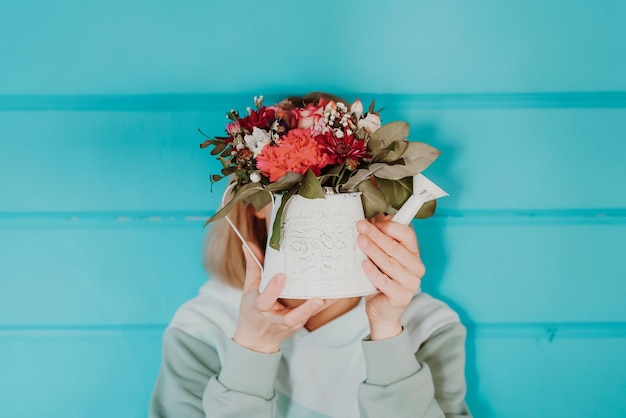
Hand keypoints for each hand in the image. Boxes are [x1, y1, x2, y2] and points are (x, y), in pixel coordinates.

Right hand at [232, 242, 330, 352]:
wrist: (256, 339)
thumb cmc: (251, 311)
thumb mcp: (248, 290)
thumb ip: (253, 268)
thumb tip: (249, 245)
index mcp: (260, 308)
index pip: (265, 300)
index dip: (273, 289)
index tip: (282, 276)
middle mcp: (277, 318)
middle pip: (292, 317)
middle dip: (305, 309)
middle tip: (318, 300)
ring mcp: (290, 323)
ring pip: (307, 317)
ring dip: (320, 307)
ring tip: (334, 295)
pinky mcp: (299, 323)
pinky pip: (313, 314)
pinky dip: (324, 304)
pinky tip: (336, 295)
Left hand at [357, 215, 424, 340]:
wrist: (382, 310)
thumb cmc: (381, 279)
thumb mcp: (381, 257)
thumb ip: (381, 240)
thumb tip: (373, 220)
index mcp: (414, 254)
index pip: (407, 234)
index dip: (390, 226)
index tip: (372, 221)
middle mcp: (416, 267)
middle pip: (396, 247)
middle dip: (376, 235)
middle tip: (361, 227)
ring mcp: (411, 283)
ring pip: (389, 263)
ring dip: (373, 250)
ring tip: (360, 241)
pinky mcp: (401, 296)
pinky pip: (385, 282)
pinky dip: (373, 272)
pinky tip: (364, 265)